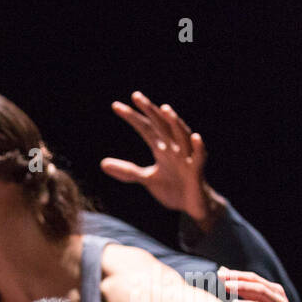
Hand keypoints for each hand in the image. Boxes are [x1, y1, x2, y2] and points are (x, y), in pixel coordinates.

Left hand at [100, 91, 214, 227]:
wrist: (192, 206)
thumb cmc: (172, 188)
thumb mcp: (146, 178)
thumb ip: (127, 171)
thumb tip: (102, 163)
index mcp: (162, 148)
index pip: (145, 128)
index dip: (132, 117)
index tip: (115, 106)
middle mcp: (174, 148)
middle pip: (162, 125)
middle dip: (150, 111)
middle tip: (136, 96)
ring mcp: (186, 157)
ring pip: (181, 135)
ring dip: (174, 122)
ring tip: (164, 109)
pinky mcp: (197, 170)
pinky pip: (199, 156)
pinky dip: (198, 147)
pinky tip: (196, 136)